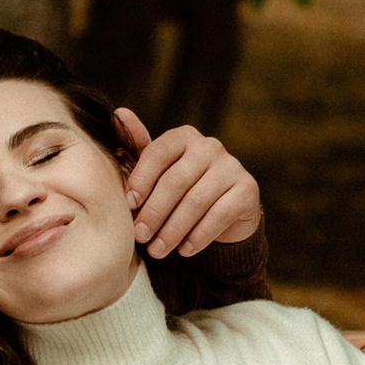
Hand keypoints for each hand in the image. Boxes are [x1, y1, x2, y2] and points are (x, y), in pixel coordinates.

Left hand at [116, 108, 262, 259]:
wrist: (225, 213)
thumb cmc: (182, 190)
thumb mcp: (157, 172)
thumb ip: (137, 149)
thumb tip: (117, 113)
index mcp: (184, 137)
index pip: (158, 153)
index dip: (141, 180)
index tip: (128, 206)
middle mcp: (210, 146)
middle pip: (175, 180)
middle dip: (154, 212)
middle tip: (140, 236)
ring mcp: (232, 166)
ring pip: (196, 201)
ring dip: (173, 230)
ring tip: (157, 250)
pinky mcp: (247, 189)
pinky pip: (219, 215)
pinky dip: (198, 236)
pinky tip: (184, 250)